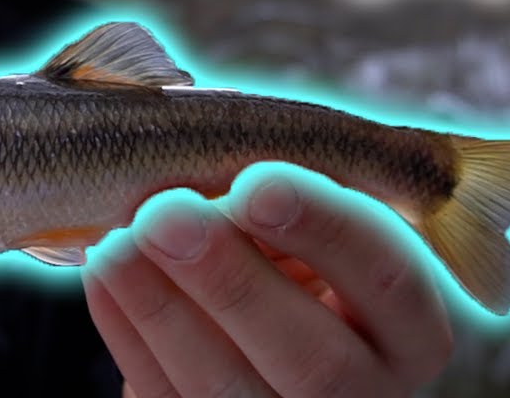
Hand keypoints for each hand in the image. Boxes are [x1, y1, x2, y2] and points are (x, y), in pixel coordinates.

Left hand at [83, 170, 452, 397]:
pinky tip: (103, 272)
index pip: (388, 280)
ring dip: (160, 309)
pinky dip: (128, 333)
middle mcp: (364, 392)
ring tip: (118, 244)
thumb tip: (214, 137)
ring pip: (226, 389)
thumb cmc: (285, 254)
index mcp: (406, 329)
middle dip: (230, 280)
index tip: (254, 182)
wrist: (251, 329)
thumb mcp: (305, 221)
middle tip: (163, 213)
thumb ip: (279, 190)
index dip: (325, 228)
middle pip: (312, 358)